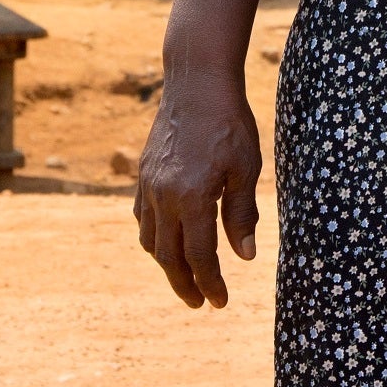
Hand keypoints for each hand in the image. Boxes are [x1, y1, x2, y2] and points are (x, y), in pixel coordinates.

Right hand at [133, 72, 262, 307]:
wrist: (196, 83)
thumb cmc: (229, 122)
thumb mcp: (245, 168)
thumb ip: (242, 214)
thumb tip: (244, 257)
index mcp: (192, 198)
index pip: (199, 256)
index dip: (210, 283)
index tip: (219, 303)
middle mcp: (164, 197)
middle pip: (169, 256)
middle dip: (185, 284)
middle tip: (200, 303)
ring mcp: (149, 185)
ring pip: (151, 240)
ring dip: (166, 265)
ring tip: (184, 278)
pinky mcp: (143, 174)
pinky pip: (141, 217)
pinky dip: (152, 237)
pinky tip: (165, 242)